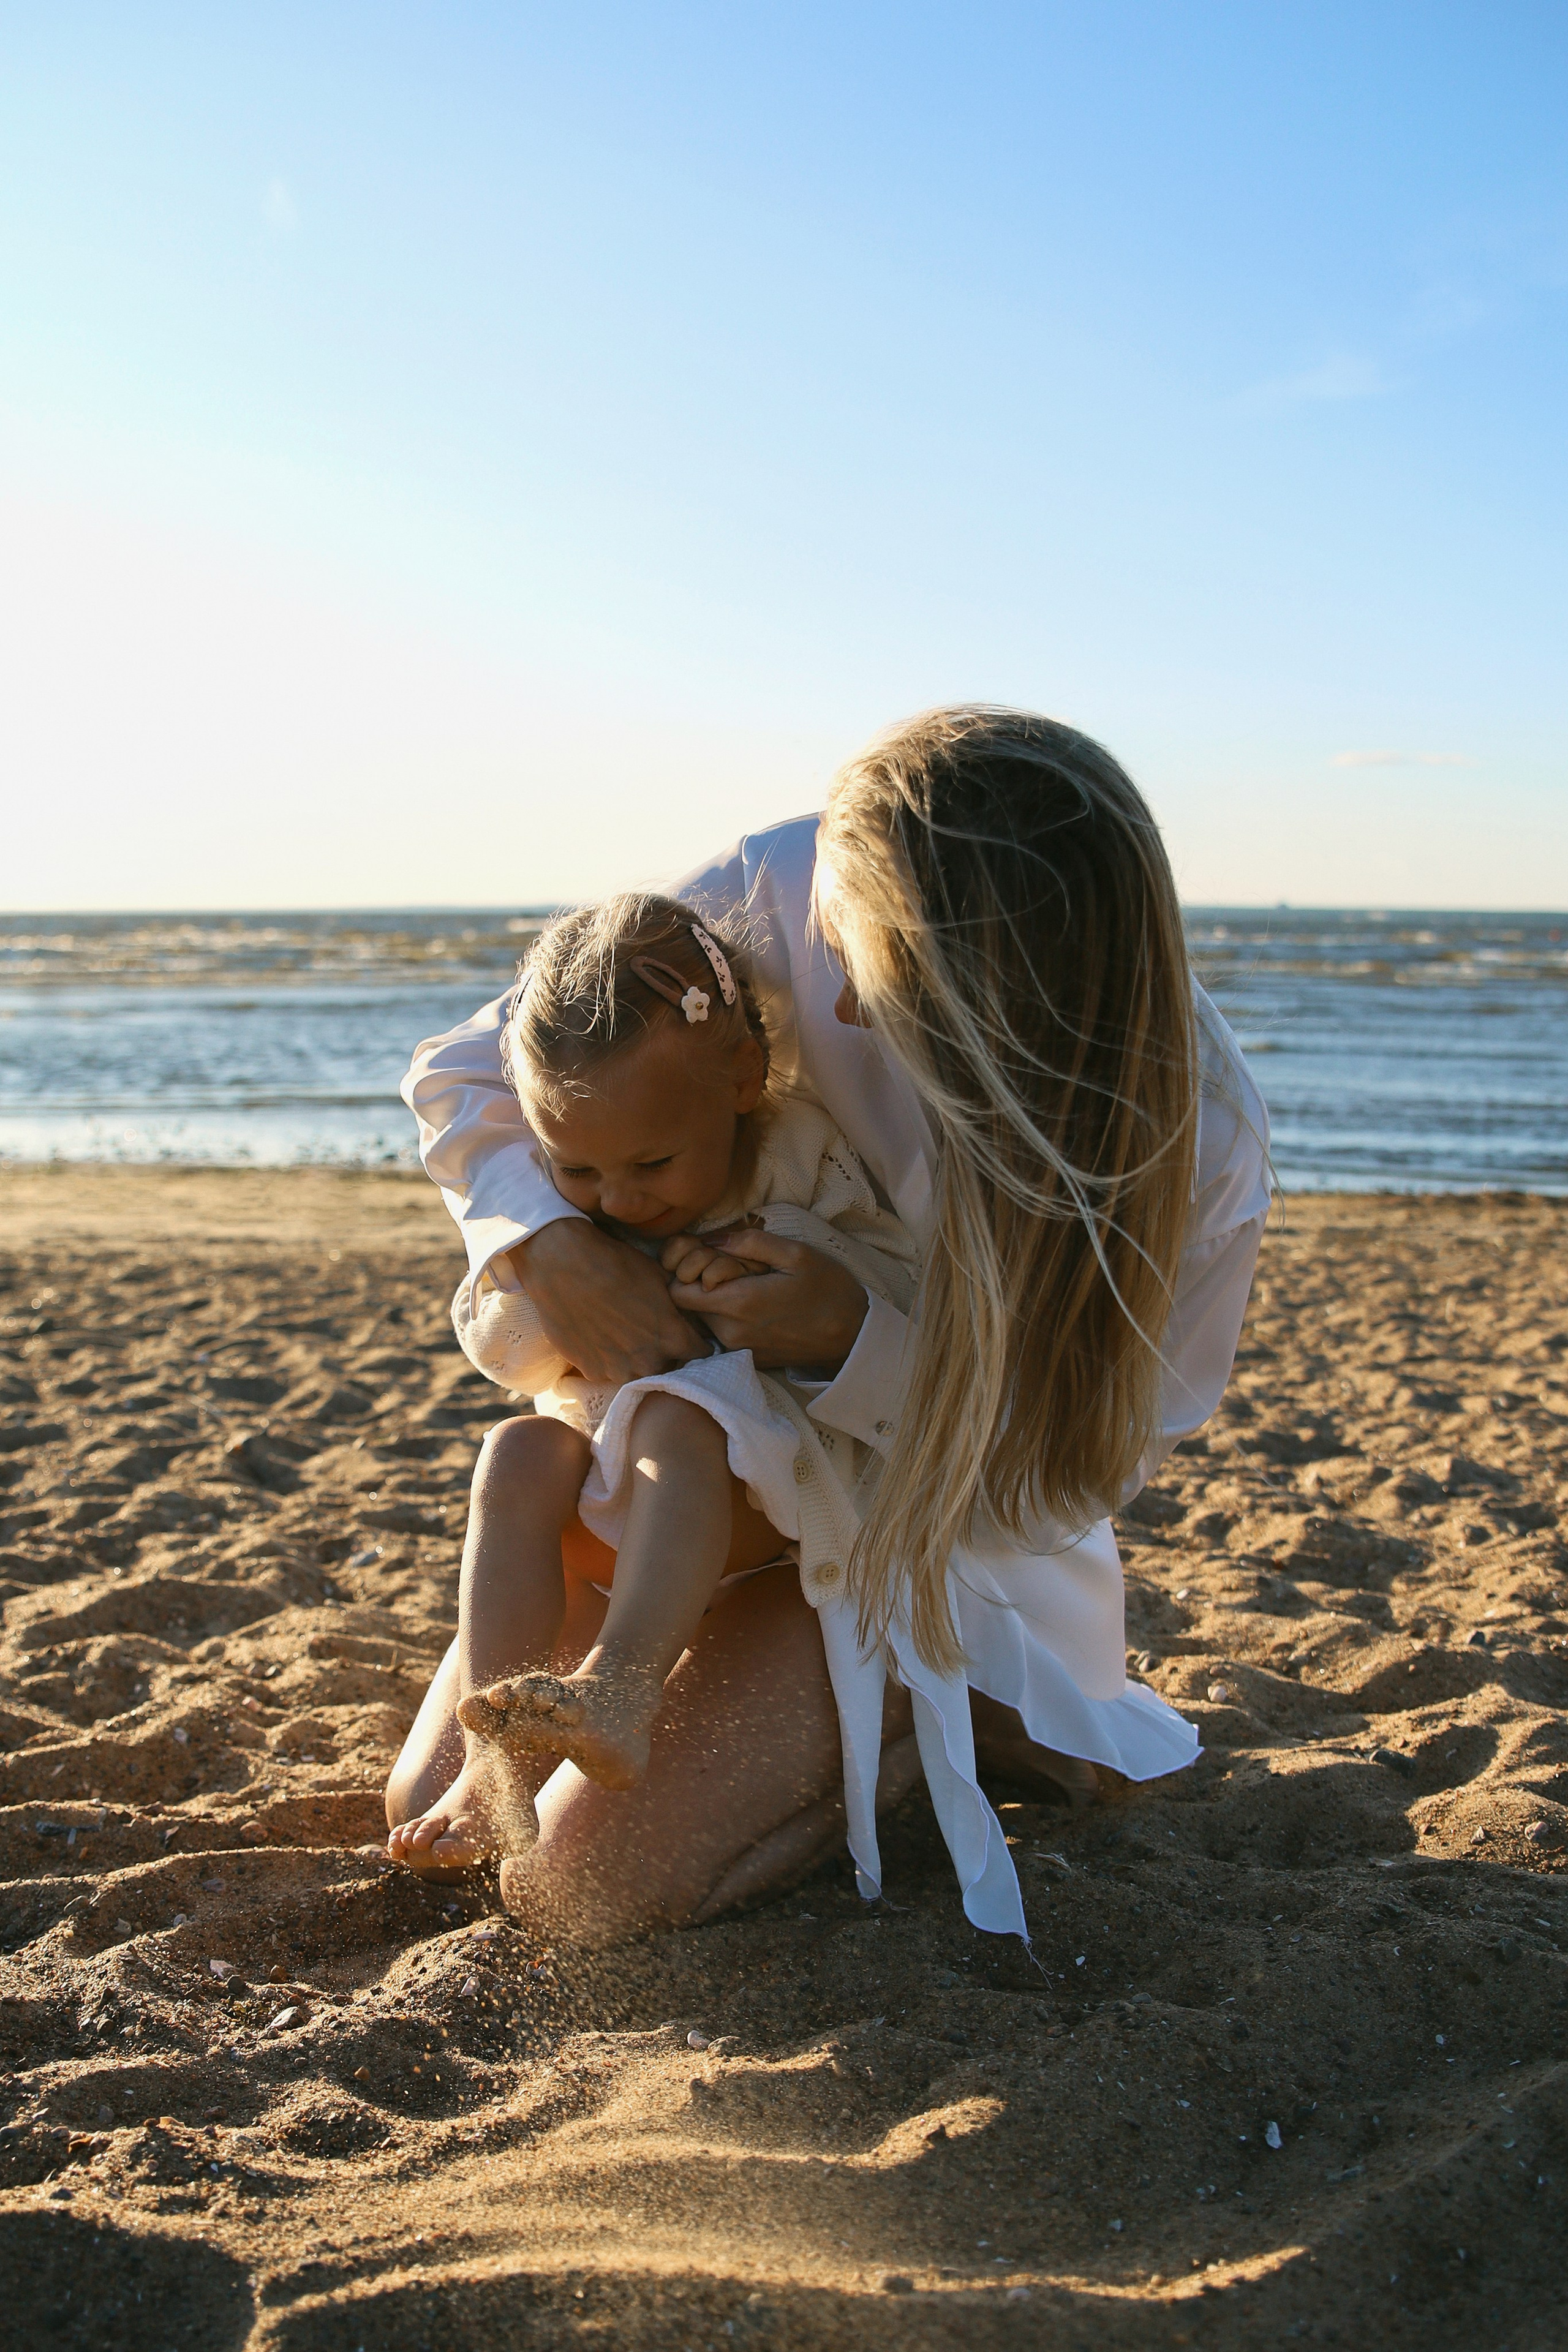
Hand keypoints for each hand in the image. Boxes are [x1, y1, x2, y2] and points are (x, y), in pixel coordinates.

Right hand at [511, 1220, 706, 1383]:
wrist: (563, 1264)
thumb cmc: (615, 1263)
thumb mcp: (658, 1276)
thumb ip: (677, 1304)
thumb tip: (687, 1312)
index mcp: (673, 1337)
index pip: (701, 1353)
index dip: (697, 1342)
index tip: (690, 1336)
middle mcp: (649, 1361)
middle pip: (669, 1367)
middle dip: (666, 1354)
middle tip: (651, 1333)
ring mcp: (618, 1370)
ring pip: (637, 1372)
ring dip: (635, 1359)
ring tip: (622, 1335)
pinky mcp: (591, 1371)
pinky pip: (608, 1371)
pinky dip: (607, 1359)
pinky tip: (599, 1336)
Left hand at [665, 1227, 868, 1369]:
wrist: (854, 1336)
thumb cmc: (828, 1289)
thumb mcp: (796, 1253)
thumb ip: (749, 1242)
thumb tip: (711, 1239)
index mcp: (739, 1303)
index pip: (677, 1291)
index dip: (686, 1269)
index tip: (711, 1257)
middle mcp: (731, 1332)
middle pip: (687, 1306)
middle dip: (700, 1283)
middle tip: (733, 1268)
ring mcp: (739, 1349)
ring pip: (704, 1319)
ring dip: (715, 1300)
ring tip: (747, 1286)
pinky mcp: (748, 1358)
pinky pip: (722, 1333)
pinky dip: (728, 1317)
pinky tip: (756, 1305)